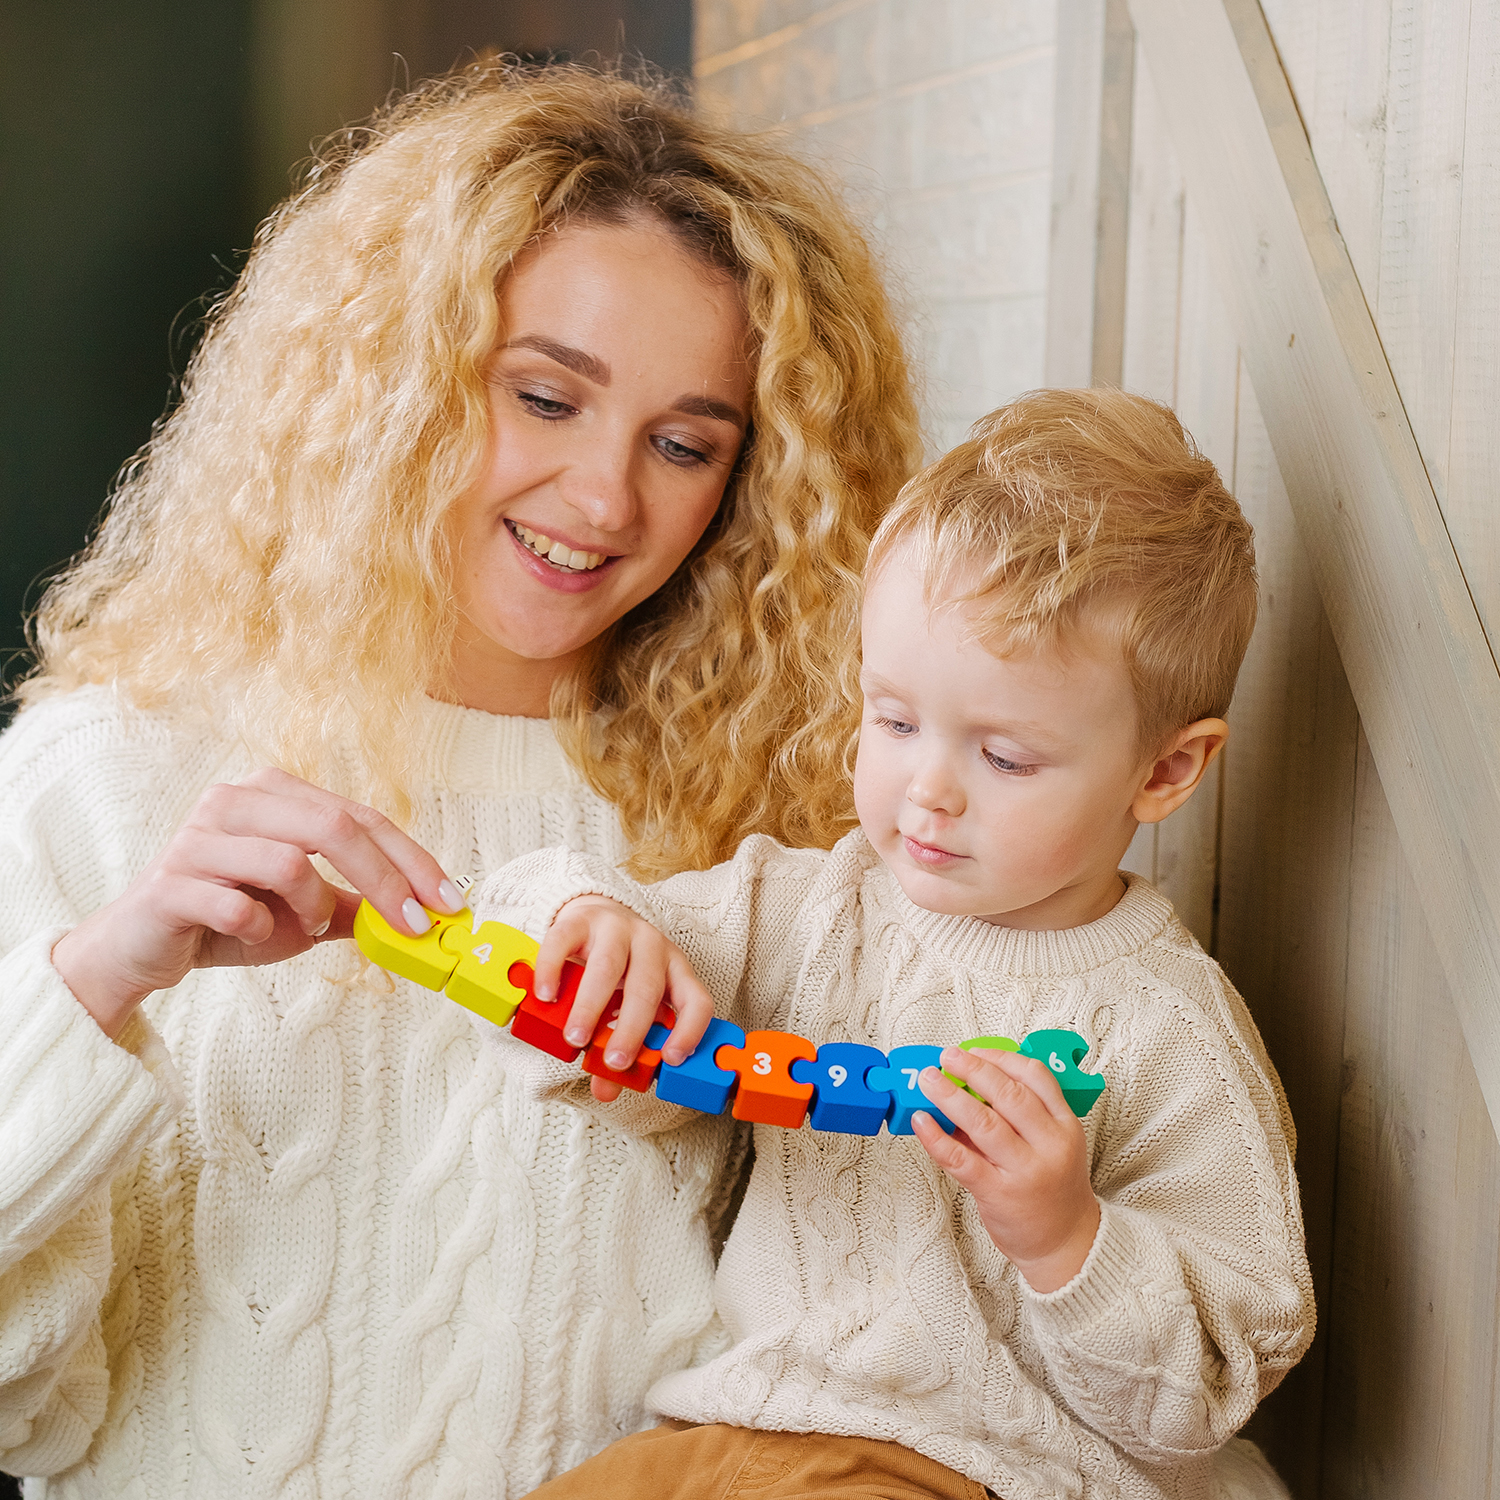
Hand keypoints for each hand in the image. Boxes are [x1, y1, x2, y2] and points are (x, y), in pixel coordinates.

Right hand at [51, 768, 463, 1039]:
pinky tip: (254, 935)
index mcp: (275, 793)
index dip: (412, 859)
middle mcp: (236, 801)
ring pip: (290, 861)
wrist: (141, 948)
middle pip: (335, 826)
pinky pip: (237, 905)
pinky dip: (261, 929)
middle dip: (387, 880)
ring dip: (314, 908)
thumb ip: (358, 904)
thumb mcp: (307, 910)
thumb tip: (424, 913)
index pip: (361, 816)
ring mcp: (199, 837)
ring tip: (305, 928)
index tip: (448, 901)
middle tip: (414, 926)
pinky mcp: (170, 883)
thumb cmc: (229, 919)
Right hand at [534, 895, 713, 1101]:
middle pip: (646, 988)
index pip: (696, 999)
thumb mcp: (628, 1005)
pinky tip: (546, 996)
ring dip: (591, 1008)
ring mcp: (616, 928)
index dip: (690, 1030)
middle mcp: (651, 945)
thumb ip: (619, 1046)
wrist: (594, 916)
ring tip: (575, 1039)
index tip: (671, 1059)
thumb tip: (606, 1089)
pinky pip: (564, 942)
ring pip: (607, 966)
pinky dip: (553, 970)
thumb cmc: (618, 971)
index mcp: (674, 969)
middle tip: (614, 1061)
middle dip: (631, 1030)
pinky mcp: (580, 920)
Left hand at [911, 1045, 1100, 1292]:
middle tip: (947, 1056)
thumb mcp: (1051, 1144)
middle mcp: (1049, 1145)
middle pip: (1009, 1094)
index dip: (1002, 1057)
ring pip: (983, 1122)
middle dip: (973, 1069)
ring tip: (928, 1080)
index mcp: (1065, 1125)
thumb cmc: (1052, 1186)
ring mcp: (1024, 1171)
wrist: (1066, 1243)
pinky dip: (936, 1137)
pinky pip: (961, 1159)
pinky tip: (922, 1121)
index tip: (975, 1049)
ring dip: (950, 1096)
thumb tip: (966, 1083)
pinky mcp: (998, 1194)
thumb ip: (1018, 1117)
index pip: (1036, 1077)